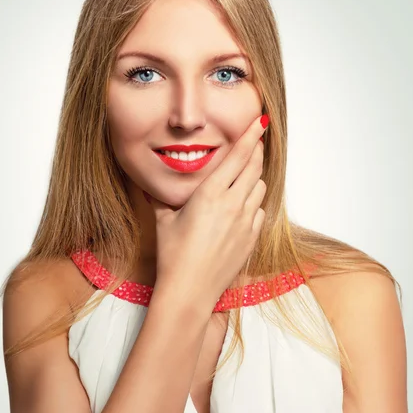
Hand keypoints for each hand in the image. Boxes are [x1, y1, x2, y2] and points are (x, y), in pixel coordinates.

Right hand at [146, 114, 268, 311]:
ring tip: (242, 178)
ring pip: (260, 188)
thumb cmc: (173, 255)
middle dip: (256, 152)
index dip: (251, 136)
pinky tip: (240, 209)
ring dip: (254, 178)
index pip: (239, 156)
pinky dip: (253, 204)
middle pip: (255, 167)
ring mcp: (246, 222)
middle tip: (254, 143)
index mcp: (211, 193)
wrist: (189, 290)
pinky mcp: (252, 238)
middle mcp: (233, 204)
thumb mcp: (164, 220)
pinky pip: (260, 211)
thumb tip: (151, 187)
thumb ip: (161, 198)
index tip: (260, 122)